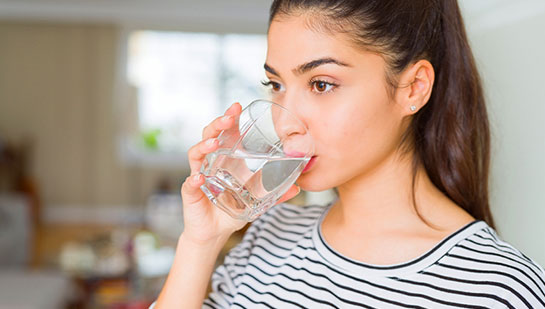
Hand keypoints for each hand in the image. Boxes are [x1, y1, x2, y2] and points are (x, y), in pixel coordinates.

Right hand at [181, 102, 300, 244]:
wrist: (214, 233)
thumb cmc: (231, 211)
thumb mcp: (256, 201)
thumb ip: (275, 194)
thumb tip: (298, 188)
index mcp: (224, 160)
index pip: (224, 134)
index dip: (229, 119)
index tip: (237, 107)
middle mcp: (209, 164)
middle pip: (209, 136)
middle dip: (218, 125)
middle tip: (229, 117)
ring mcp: (199, 176)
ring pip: (196, 154)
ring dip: (204, 146)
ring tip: (214, 143)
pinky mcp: (191, 193)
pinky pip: (189, 184)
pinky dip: (193, 180)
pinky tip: (199, 179)